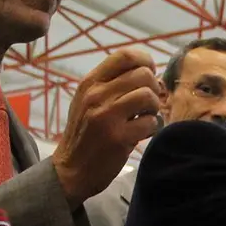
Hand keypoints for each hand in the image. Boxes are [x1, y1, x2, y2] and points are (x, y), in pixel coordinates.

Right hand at [53, 49, 162, 206]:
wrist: (71, 169)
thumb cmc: (86, 134)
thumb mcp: (89, 102)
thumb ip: (113, 85)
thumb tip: (150, 72)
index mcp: (90, 83)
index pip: (125, 55)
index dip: (146, 61)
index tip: (150, 74)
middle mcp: (96, 95)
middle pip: (143, 75)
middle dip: (153, 89)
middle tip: (146, 105)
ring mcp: (106, 116)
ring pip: (148, 96)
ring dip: (154, 109)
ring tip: (145, 118)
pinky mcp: (118, 137)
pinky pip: (151, 122)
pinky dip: (152, 128)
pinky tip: (142, 134)